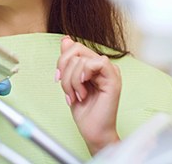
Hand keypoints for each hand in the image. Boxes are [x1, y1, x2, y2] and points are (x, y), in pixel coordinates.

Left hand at [56, 36, 120, 154]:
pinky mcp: (113, 79)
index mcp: (93, 64)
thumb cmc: (83, 110)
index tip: (58, 78)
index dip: (61, 61)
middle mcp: (102, 65)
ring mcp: (110, 71)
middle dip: (64, 71)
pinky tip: (83, 92)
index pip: (73, 47)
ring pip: (80, 60)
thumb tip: (65, 39)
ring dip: (71, 82)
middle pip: (75, 50)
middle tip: (67, 90)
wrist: (92, 131)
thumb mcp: (69, 81)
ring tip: (76, 96)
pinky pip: (94, 64)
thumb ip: (68, 61)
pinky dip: (81, 78)